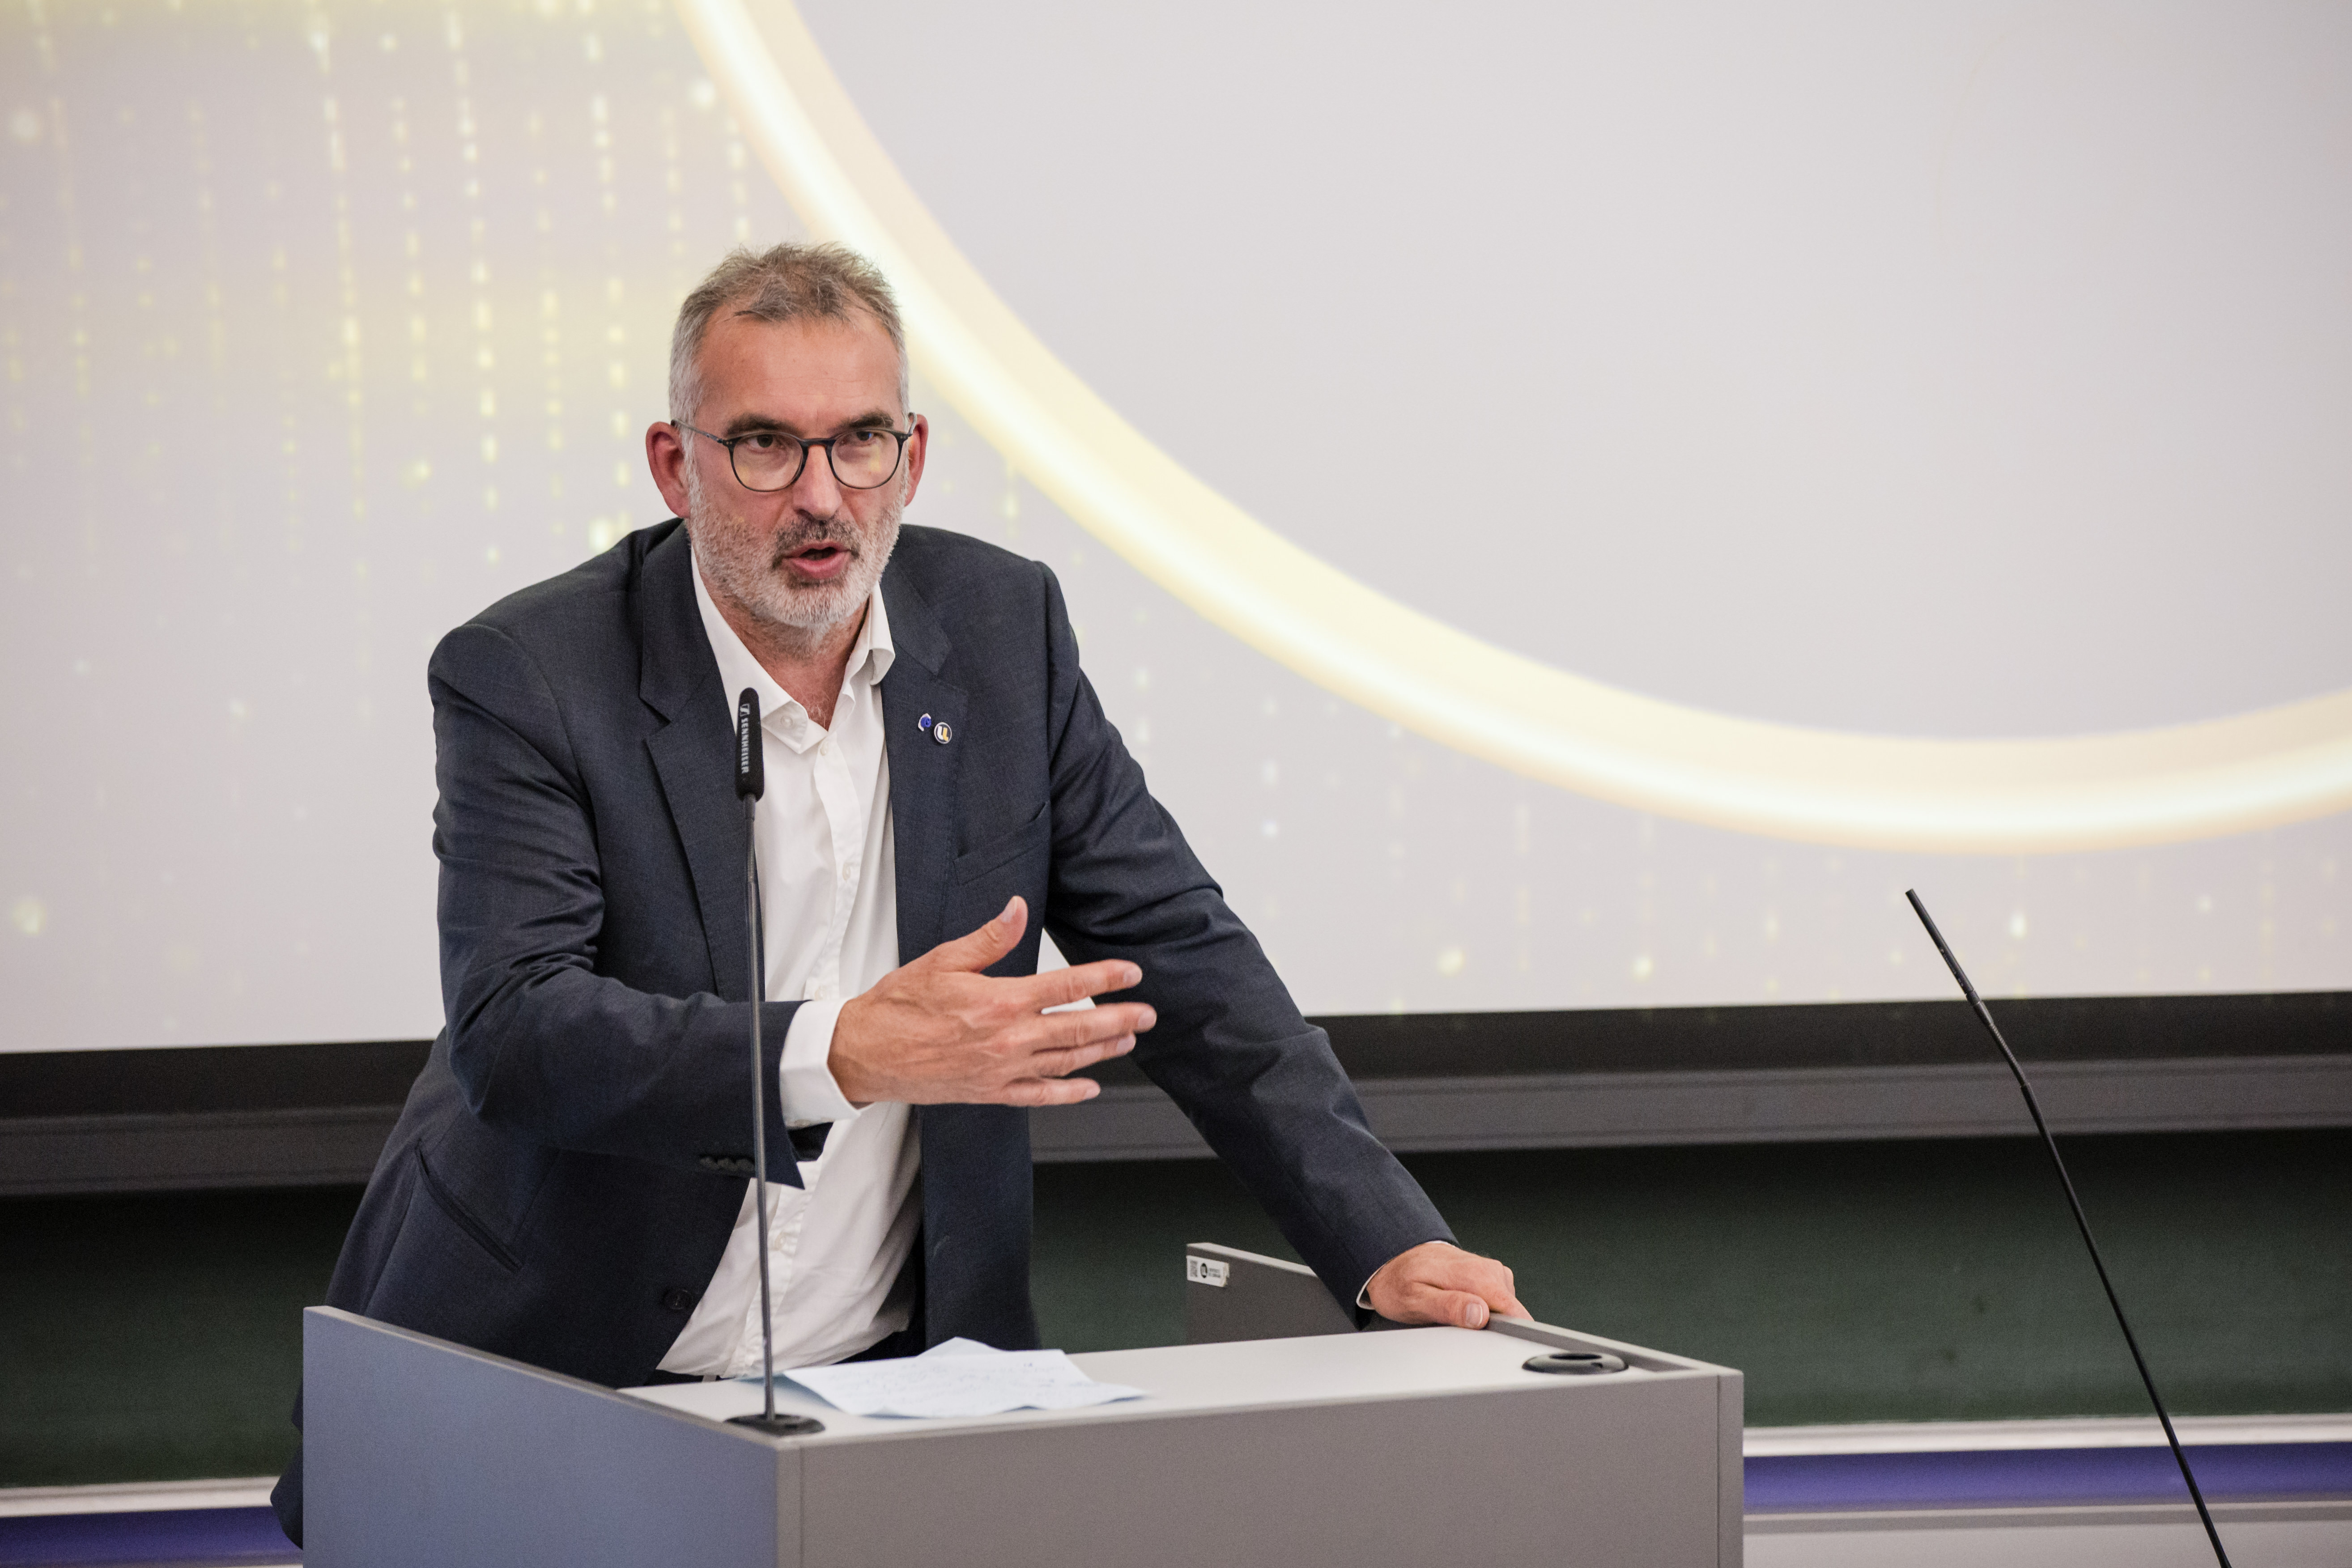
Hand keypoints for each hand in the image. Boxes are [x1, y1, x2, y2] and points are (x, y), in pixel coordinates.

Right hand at [829, 896, 1154, 1106]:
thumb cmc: (899, 1005)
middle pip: (1079, 1029)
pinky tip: (1089, 1086)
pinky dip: (1068, 1092)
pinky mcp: (990, 1091)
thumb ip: (989, 938)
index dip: (1105, 978)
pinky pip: (1039, 1096)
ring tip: (1128, 1041)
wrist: (867, 1053)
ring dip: (1103, 1052)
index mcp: (1000, 1001)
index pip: (1067, 987)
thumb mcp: (944, 960)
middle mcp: (1007, 1039)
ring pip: (1066, 1062)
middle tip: (1147, 1014)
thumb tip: (1018, 909)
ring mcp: (1001, 1069)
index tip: (1131, 973)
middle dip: (1119, 1020)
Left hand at [1364, 1240, 1526, 1329]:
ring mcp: (1490, 1271)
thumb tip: (1479, 1314)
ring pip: (1505, 1309)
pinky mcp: (1489, 1276)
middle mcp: (1488, 1269)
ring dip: (1487, 1320)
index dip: (1509, 1334)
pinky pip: (1498, 1301)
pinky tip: (1462, 1309)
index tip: (1492, 1346)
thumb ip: (1449, 1307)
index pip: (1513, 1311)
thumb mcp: (1414, 1299)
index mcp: (1475, 1275)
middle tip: (1457, 1329)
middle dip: (1493, 1329)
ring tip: (1455, 1317)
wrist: (1395, 1259)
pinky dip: (1484, 1310)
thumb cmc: (1401, 1281)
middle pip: (1511, 1313)